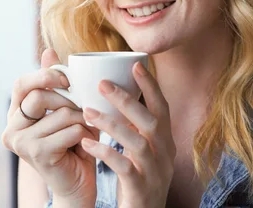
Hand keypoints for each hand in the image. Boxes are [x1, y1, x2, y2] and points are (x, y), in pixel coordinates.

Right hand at [1, 49, 99, 203]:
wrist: (77, 184)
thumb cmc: (73, 143)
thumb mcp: (65, 108)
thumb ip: (55, 83)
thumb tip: (49, 50)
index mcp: (15, 113)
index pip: (21, 83)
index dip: (44, 75)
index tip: (67, 79)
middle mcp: (11, 127)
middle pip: (40, 96)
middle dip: (69, 102)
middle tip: (83, 113)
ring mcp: (21, 142)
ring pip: (61, 114)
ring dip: (83, 121)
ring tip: (86, 131)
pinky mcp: (37, 154)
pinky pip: (70, 130)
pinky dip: (85, 135)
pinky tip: (86, 144)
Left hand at [80, 62, 175, 207]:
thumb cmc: (138, 178)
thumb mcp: (141, 150)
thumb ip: (133, 126)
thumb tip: (116, 94)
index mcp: (165, 140)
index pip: (162, 107)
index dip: (150, 85)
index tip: (135, 64)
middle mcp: (165, 153)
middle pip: (151, 121)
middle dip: (127, 99)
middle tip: (102, 83)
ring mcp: (155, 171)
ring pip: (138, 142)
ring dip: (112, 124)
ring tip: (87, 112)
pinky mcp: (141, 188)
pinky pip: (124, 167)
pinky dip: (106, 153)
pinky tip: (88, 143)